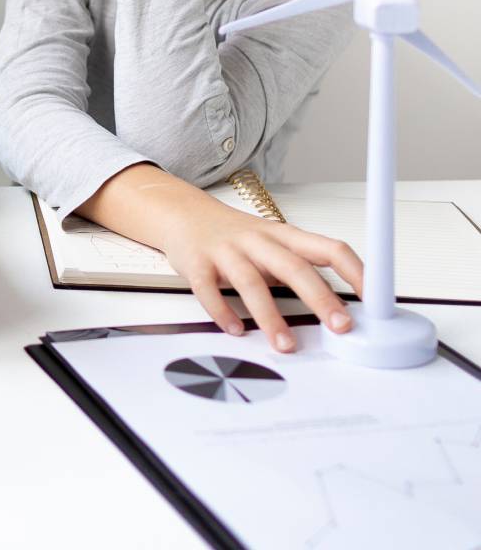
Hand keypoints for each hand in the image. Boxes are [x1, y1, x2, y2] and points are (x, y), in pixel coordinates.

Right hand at [158, 191, 363, 351]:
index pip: (329, 248)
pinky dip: (223, 312)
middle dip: (320, 297)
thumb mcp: (273, 243)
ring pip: (251, 282)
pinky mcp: (197, 264)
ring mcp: (226, 251)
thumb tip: (341, 307)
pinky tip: (235, 329)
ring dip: (270, 316)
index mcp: (284, 236)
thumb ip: (300, 268)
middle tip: (341, 326)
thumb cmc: (235, 235)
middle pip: (293, 266)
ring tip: (285, 344)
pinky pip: (209, 290)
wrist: (183, 214)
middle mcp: (257, 241)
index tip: (375, 299)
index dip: (356, 271)